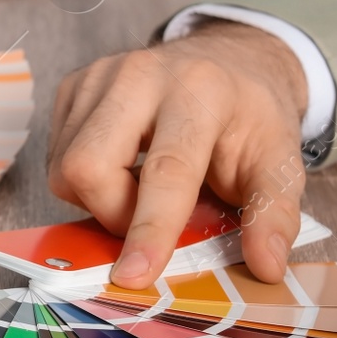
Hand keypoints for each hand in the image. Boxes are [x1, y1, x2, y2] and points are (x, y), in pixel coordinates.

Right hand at [48, 21, 309, 287]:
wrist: (226, 62)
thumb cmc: (248, 119)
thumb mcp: (280, 162)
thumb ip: (274, 214)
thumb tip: (266, 267)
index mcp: (200, 91)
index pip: (166, 169)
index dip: (149, 228)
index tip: (135, 276)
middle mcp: (141, 75)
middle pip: (90, 166)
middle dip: (113, 213)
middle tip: (149, 216)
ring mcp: (99, 75)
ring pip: (65, 168)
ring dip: (99, 200)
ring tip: (137, 188)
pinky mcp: (73, 85)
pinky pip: (56, 157)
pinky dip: (86, 181)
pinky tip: (120, 167)